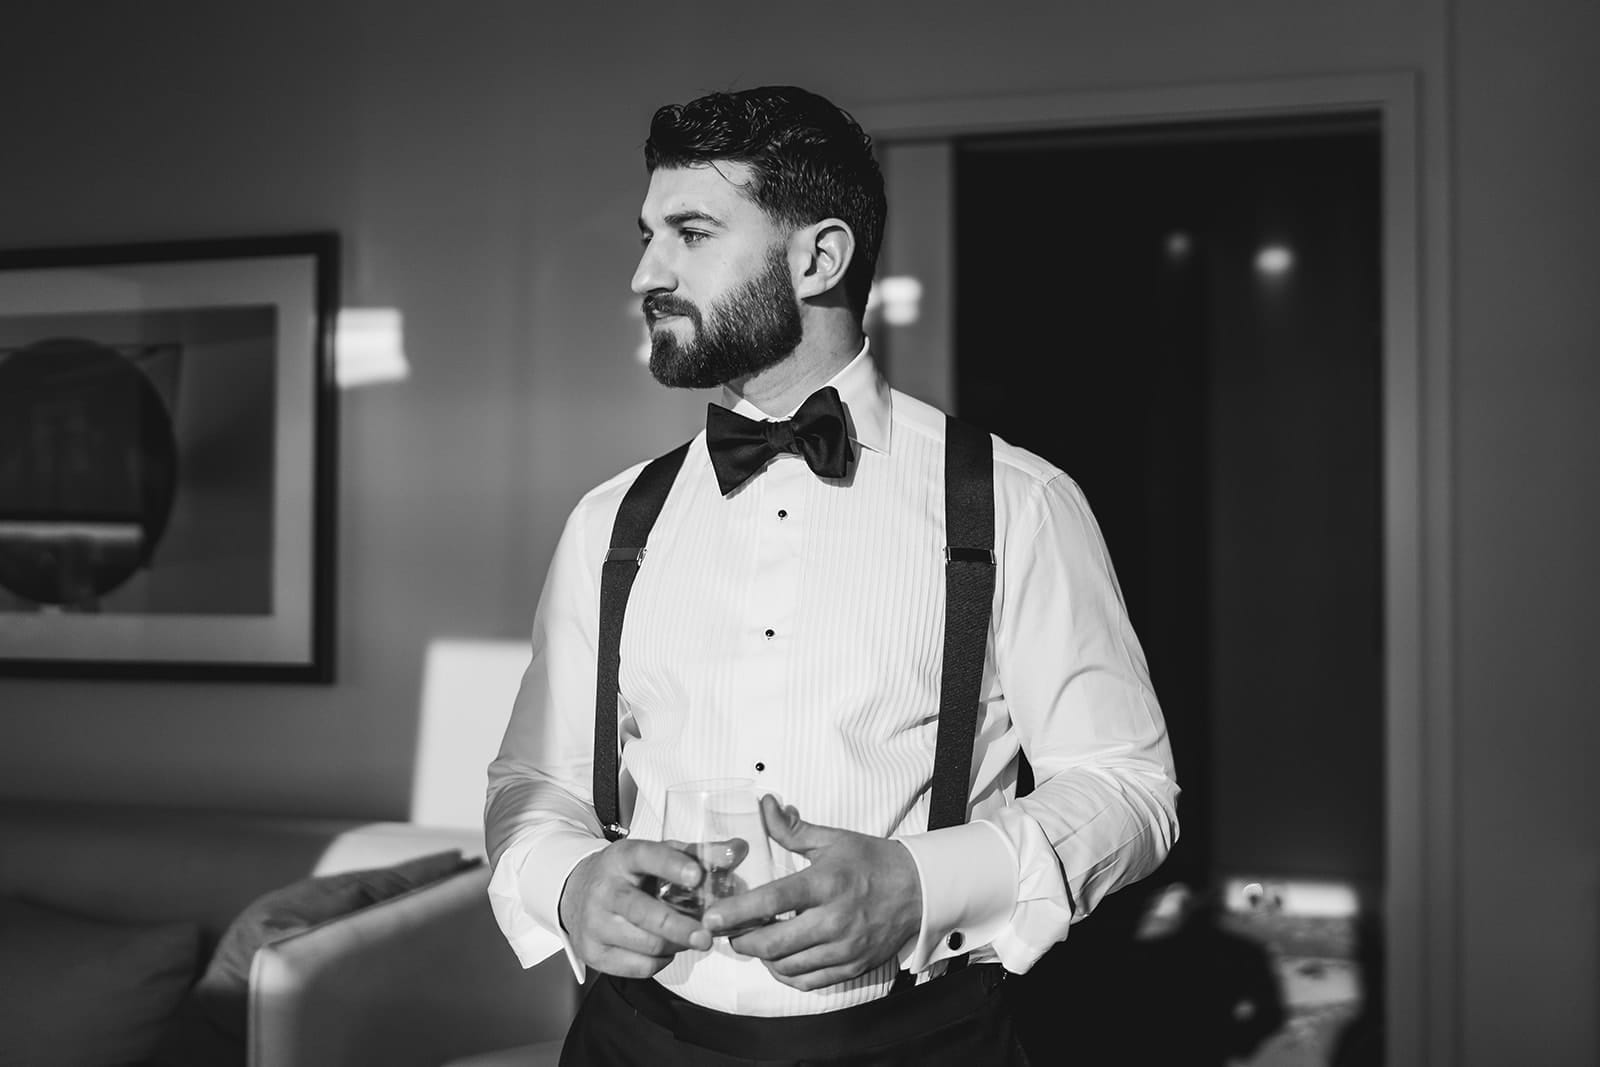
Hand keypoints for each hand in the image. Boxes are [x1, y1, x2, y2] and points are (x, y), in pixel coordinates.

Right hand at [558, 839, 712, 976]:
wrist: (577, 894)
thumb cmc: (631, 875)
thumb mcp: (659, 856)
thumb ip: (700, 854)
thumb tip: (738, 850)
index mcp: (623, 858)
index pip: (647, 857)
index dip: (672, 866)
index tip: (696, 876)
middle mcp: (604, 890)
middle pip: (646, 914)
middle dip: (681, 927)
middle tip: (708, 936)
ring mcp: (594, 923)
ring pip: (647, 944)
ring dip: (676, 944)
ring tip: (687, 936)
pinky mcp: (592, 952)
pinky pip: (639, 967)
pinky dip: (660, 961)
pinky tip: (663, 948)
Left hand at [702, 796, 921, 991]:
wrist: (918, 890)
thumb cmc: (872, 862)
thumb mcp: (833, 840)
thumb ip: (792, 830)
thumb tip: (765, 805)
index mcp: (826, 883)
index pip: (772, 901)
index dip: (736, 912)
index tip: (711, 918)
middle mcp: (834, 920)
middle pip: (773, 944)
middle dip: (742, 941)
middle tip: (729, 932)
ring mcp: (844, 948)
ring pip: (787, 967)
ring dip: (763, 958)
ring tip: (755, 941)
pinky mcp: (852, 967)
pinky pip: (808, 982)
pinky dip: (787, 974)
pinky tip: (780, 959)